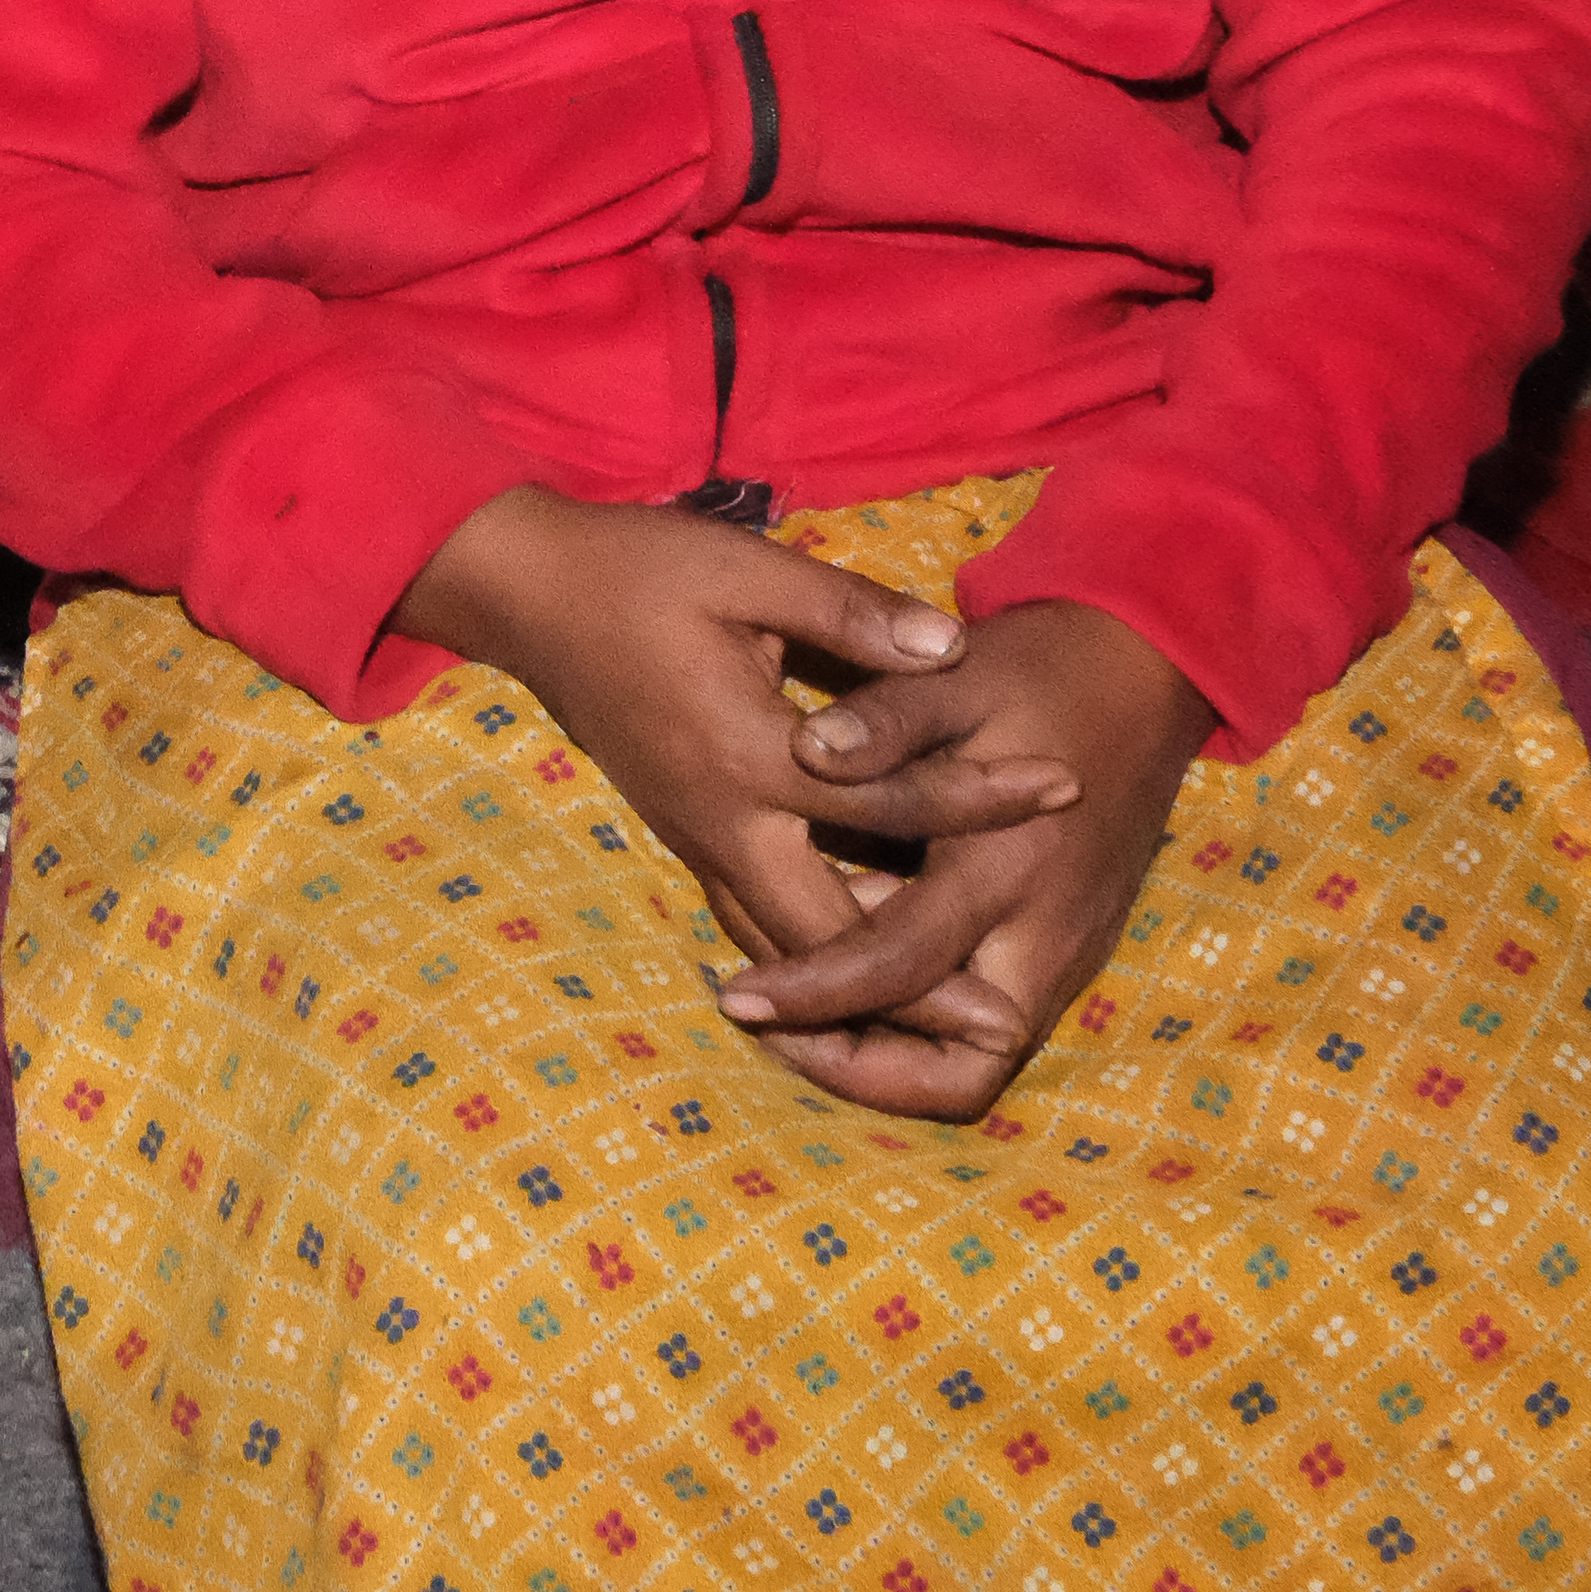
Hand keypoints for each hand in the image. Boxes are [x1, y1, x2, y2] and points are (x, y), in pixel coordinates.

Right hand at [391, 487, 1081, 980]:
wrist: (528, 595)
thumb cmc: (639, 571)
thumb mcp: (749, 569)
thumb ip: (852, 614)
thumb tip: (952, 648)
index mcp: (746, 753)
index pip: (888, 798)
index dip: (981, 797)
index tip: (1062, 791)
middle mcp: (721, 818)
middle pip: (828, 933)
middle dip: (914, 985)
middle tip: (1000, 1022)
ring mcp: (695, 837)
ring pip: (783, 946)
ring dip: (862, 988)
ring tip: (946, 1019)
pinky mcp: (686, 834)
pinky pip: (754, 918)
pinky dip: (811, 954)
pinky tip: (862, 965)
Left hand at [726, 600, 1210, 1123]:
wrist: (1146, 672)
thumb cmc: (1041, 671)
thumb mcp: (954, 679)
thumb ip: (883, 721)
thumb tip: (806, 749)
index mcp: (1009, 865)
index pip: (899, 969)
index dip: (813, 996)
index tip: (736, 996)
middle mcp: (1048, 932)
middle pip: (961, 1067)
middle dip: (859, 1068)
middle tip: (768, 1026)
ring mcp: (1069, 951)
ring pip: (977, 1055)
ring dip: (888, 1049)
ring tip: (792, 1005)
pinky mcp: (1068, 948)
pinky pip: (989, 1020)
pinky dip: (921, 1016)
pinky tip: (852, 960)